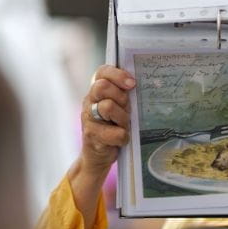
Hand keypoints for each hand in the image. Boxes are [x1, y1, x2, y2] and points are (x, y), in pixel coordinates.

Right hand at [66, 65, 134, 228]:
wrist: (99, 157)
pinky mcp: (91, 136)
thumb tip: (139, 83)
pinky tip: (122, 140)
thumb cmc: (113, 128)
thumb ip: (124, 95)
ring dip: (123, 118)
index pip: (102, 72)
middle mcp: (89, 101)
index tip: (132, 84)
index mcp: (96, 91)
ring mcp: (88, 118)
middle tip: (127, 108)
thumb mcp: (120, 108)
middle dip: (120, 97)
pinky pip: (114, 132)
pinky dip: (123, 137)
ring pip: (107, 107)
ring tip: (125, 126)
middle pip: (101, 87)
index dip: (117, 74)